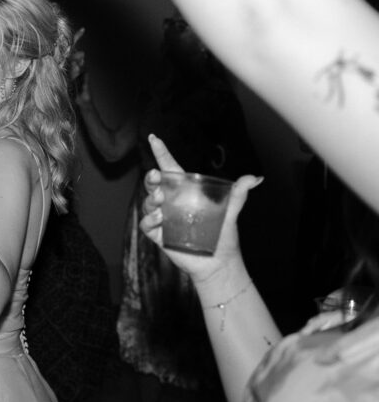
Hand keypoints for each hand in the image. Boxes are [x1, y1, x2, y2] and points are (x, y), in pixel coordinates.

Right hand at [138, 134, 262, 283]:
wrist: (218, 263)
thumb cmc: (222, 234)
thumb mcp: (230, 211)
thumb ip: (238, 193)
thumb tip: (256, 177)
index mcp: (185, 192)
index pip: (170, 169)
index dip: (161, 153)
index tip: (153, 138)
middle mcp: (171, 202)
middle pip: (154, 184)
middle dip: (151, 178)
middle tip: (155, 175)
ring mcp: (163, 218)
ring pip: (148, 202)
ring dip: (151, 199)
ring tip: (161, 201)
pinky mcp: (158, 234)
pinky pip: (146, 223)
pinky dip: (150, 219)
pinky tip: (160, 218)